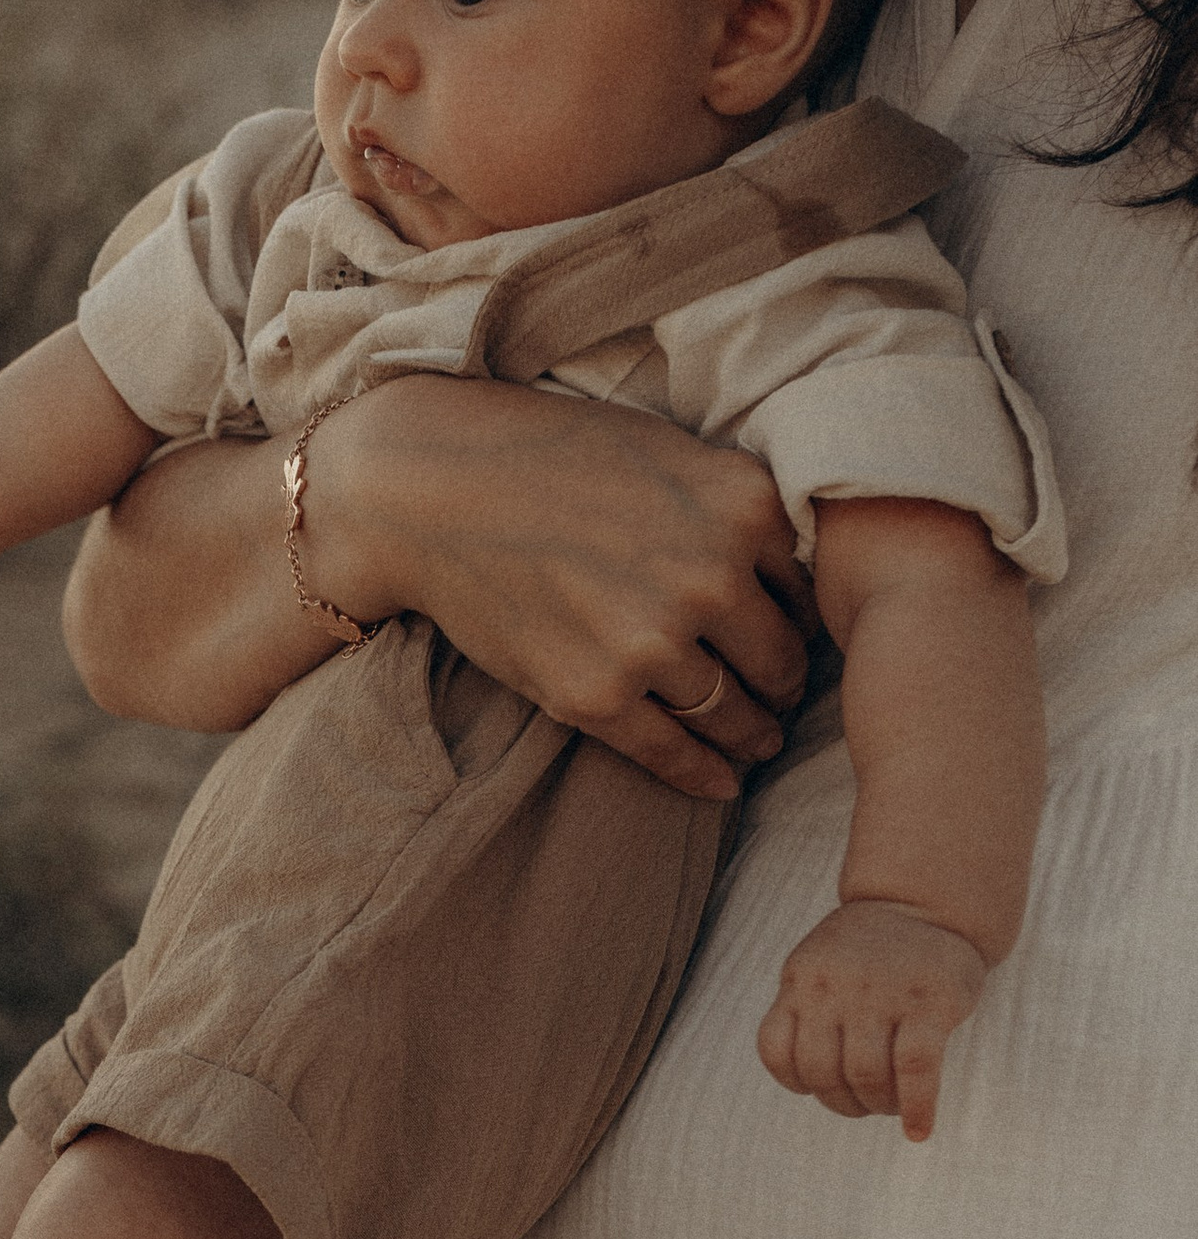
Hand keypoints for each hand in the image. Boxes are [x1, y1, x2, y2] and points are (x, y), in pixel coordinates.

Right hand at [302, 378, 812, 800]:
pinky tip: (723, 784)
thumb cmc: (549, 457)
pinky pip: (671, 751)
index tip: (793, 647)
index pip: (805, 592)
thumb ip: (734, 508)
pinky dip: (705, 775)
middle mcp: (711, 577)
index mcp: (743, 507)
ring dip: (750, 736)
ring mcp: (653, 642)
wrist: (433, 492)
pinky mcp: (595, 693)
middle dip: (784, 689)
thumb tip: (790, 575)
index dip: (802, 625)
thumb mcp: (668, 454)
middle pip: (779, 661)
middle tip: (783, 706)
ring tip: (756, 744)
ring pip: (731, 713)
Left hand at [757, 899, 987, 1138]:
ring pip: (866, 1076)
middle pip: (821, 1072)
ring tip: (889, 1106)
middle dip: (841, 1102)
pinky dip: (917, 1109)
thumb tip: (805, 1081)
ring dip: (877, 1106)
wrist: (925, 902)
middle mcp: (834, 987)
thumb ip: (803, 1008)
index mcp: (800, 980)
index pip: (776, 1050)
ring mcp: (882, 994)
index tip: (817, 1087)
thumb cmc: (868, 948)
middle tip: (863, 1103)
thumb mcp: (817, 964)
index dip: (795, 1082)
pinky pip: (916, 1071)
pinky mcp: (930, 1003)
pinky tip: (918, 1129)